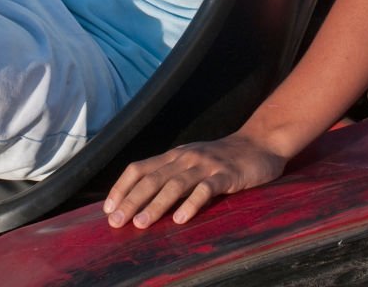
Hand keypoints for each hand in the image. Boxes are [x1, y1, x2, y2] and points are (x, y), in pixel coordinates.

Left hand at [103, 132, 286, 229]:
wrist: (259, 144)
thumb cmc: (222, 159)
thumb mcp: (193, 162)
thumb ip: (172, 174)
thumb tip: (142, 200)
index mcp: (174, 155)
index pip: (140, 168)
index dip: (122, 188)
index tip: (108, 210)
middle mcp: (185, 157)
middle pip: (152, 178)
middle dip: (132, 200)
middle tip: (116, 222)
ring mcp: (205, 165)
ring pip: (175, 184)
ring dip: (156, 204)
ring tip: (141, 224)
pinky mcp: (226, 175)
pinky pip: (205, 190)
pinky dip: (191, 204)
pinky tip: (181, 220)